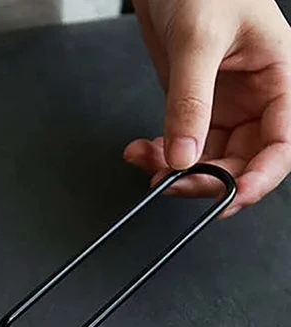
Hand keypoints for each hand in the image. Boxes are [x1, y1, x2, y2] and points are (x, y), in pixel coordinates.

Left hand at [125, 0, 290, 215]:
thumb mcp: (198, 40)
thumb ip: (190, 101)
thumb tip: (183, 154)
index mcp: (278, 76)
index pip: (281, 144)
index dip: (259, 177)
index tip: (228, 197)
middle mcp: (254, 96)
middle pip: (242, 160)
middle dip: (207, 178)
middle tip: (172, 184)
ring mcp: (222, 104)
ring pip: (208, 158)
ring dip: (176, 170)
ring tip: (146, 164)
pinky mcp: (191, 105)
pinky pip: (181, 145)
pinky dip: (159, 156)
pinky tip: (141, 153)